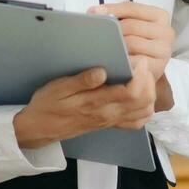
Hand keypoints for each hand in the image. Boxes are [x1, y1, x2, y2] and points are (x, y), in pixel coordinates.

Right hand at [11, 56, 160, 148]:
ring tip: (140, 77)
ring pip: (144, 112)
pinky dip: (145, 108)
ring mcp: (111, 121)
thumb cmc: (48, 104)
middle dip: (148, 81)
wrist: (40, 128)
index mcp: (96, 103)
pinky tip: (138, 95)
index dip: (140, 75)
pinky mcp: (111, 124)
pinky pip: (137, 122)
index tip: (137, 60)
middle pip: (144, 102)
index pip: (131, 93)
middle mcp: (108, 114)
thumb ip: (81, 81)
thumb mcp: (58, 88)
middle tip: (140, 65)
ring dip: (149, 93)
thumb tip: (102, 71)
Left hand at [90, 2, 173, 79]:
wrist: (150, 66)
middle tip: (95, 34)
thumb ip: (116, 14)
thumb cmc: (138, 41)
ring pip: (131, 43)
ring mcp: (164, 51)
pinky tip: (110, 61)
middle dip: (111, 30)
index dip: (111, 9)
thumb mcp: (132, 22)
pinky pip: (133, 62)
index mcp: (160, 16)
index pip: (132, 8)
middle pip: (130, 26)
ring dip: (113, 46)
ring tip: (100, 47)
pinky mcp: (158, 67)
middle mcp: (166, 32)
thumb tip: (94, 12)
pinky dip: (120, 61)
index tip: (94, 12)